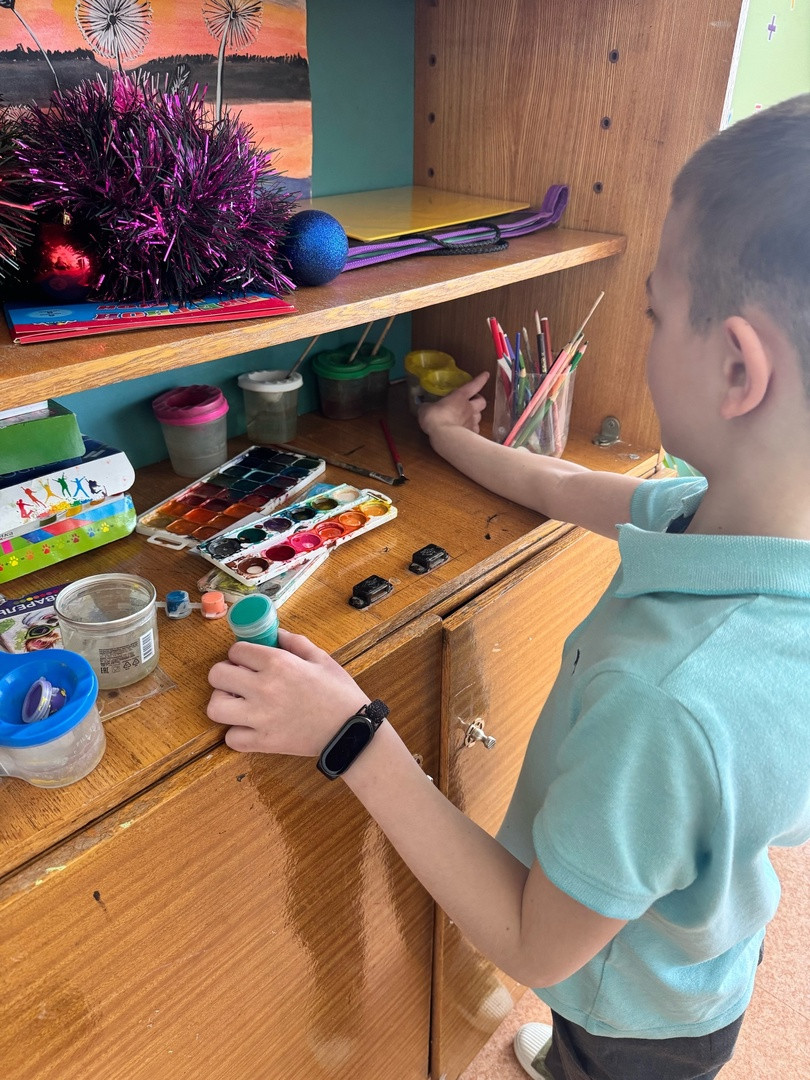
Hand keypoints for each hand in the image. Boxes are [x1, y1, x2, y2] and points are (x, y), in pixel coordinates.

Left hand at [207, 628, 369, 755]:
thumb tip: (274, 633)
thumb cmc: (339, 693)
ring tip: (238, 703)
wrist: (350, 731)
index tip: (248, 661)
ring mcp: (260, 717)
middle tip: (238, 680)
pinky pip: (230, 738)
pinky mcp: (262, 742)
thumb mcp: (321, 658)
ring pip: (215, 707)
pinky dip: (237, 733)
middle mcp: (263, 688)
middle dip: (225, 674)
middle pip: (217, 675)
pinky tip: (250, 726)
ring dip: (223, 703)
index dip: (240, 654)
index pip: (236, 650)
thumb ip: (294, 642)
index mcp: (278, 663)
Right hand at [418, 370, 488, 437]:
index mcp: (460, 396)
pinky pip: (475, 430)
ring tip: (468, 417)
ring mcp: (472, 421)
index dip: (480, 379)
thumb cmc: (436, 418)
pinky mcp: (471, 434)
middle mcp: (469, 408)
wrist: (444, 436)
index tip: (486, 375)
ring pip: (480, 416)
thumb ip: (428, 407)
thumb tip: (425, 407)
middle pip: (482, 401)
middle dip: (479, 400)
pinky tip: (465, 431)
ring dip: (475, 415)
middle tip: (473, 401)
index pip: (474, 385)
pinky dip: (472, 430)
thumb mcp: (426, 409)